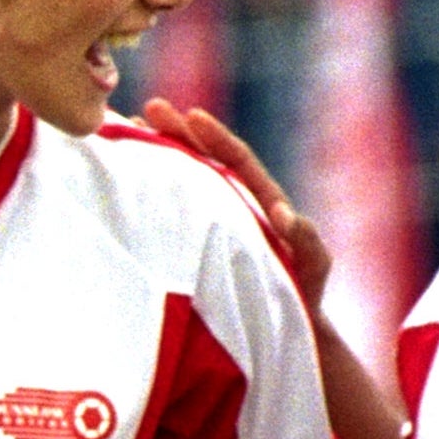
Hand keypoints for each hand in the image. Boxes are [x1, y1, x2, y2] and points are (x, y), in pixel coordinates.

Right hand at [143, 97, 333, 307]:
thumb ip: (307, 241)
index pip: (236, 160)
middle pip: (204, 159)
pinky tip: (125, 184)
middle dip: (177, 133)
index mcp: (261, 201)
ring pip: (183, 180)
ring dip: (159, 155)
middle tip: (147, 108)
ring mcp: (213, 223)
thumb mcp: (313, 268)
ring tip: (127, 132)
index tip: (191, 116)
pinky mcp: (195, 245)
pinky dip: (152, 194)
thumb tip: (284, 212)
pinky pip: (173, 212)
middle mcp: (234, 204)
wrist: (287, 329)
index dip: (215, 137)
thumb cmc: (305, 299)